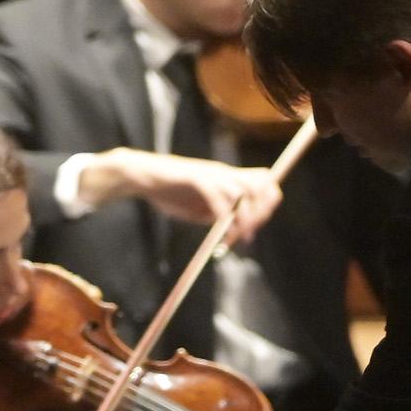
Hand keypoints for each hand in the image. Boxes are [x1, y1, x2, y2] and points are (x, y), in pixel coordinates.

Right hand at [88, 152, 280, 246]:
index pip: (265, 181)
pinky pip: (219, 198)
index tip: (255, 228)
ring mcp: (211, 174)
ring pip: (244, 192)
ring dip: (245, 217)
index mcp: (227, 177)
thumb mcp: (200, 207)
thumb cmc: (169, 192)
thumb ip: (218, 215)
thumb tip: (236, 230)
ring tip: (238, 237)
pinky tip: (220, 235)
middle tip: (249, 235)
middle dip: (261, 212)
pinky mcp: (196, 178)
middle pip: (261, 185)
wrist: (143, 177)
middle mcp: (224, 173)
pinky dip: (224, 219)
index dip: (267, 204)